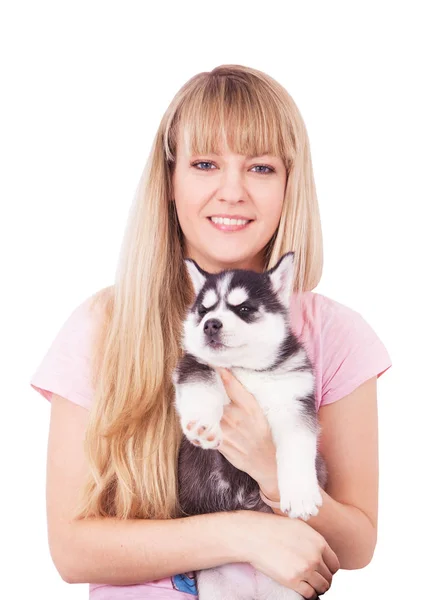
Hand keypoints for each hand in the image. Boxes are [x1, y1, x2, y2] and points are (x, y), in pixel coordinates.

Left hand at [214, 367, 278, 490]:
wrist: (267, 463)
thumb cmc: (265, 434)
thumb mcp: (260, 412)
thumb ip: (244, 397)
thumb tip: (227, 377)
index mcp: (249, 406)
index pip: (230, 382)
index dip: (219, 369)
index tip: (209, 359)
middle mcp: (235, 416)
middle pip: (213, 395)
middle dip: (208, 388)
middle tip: (201, 380)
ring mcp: (225, 430)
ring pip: (207, 412)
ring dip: (203, 407)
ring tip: (202, 402)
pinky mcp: (218, 443)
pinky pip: (205, 428)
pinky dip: (203, 423)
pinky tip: (203, 420)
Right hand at [239, 510, 338, 597]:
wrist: (254, 535)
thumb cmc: (273, 528)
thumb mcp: (298, 527)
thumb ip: (313, 540)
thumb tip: (320, 552)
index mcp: (318, 542)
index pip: (334, 563)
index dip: (329, 569)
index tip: (324, 571)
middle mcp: (314, 556)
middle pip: (329, 577)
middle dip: (324, 579)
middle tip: (316, 580)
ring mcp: (304, 569)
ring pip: (322, 587)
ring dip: (318, 588)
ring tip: (311, 586)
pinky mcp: (293, 581)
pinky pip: (309, 594)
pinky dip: (310, 595)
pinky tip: (305, 591)